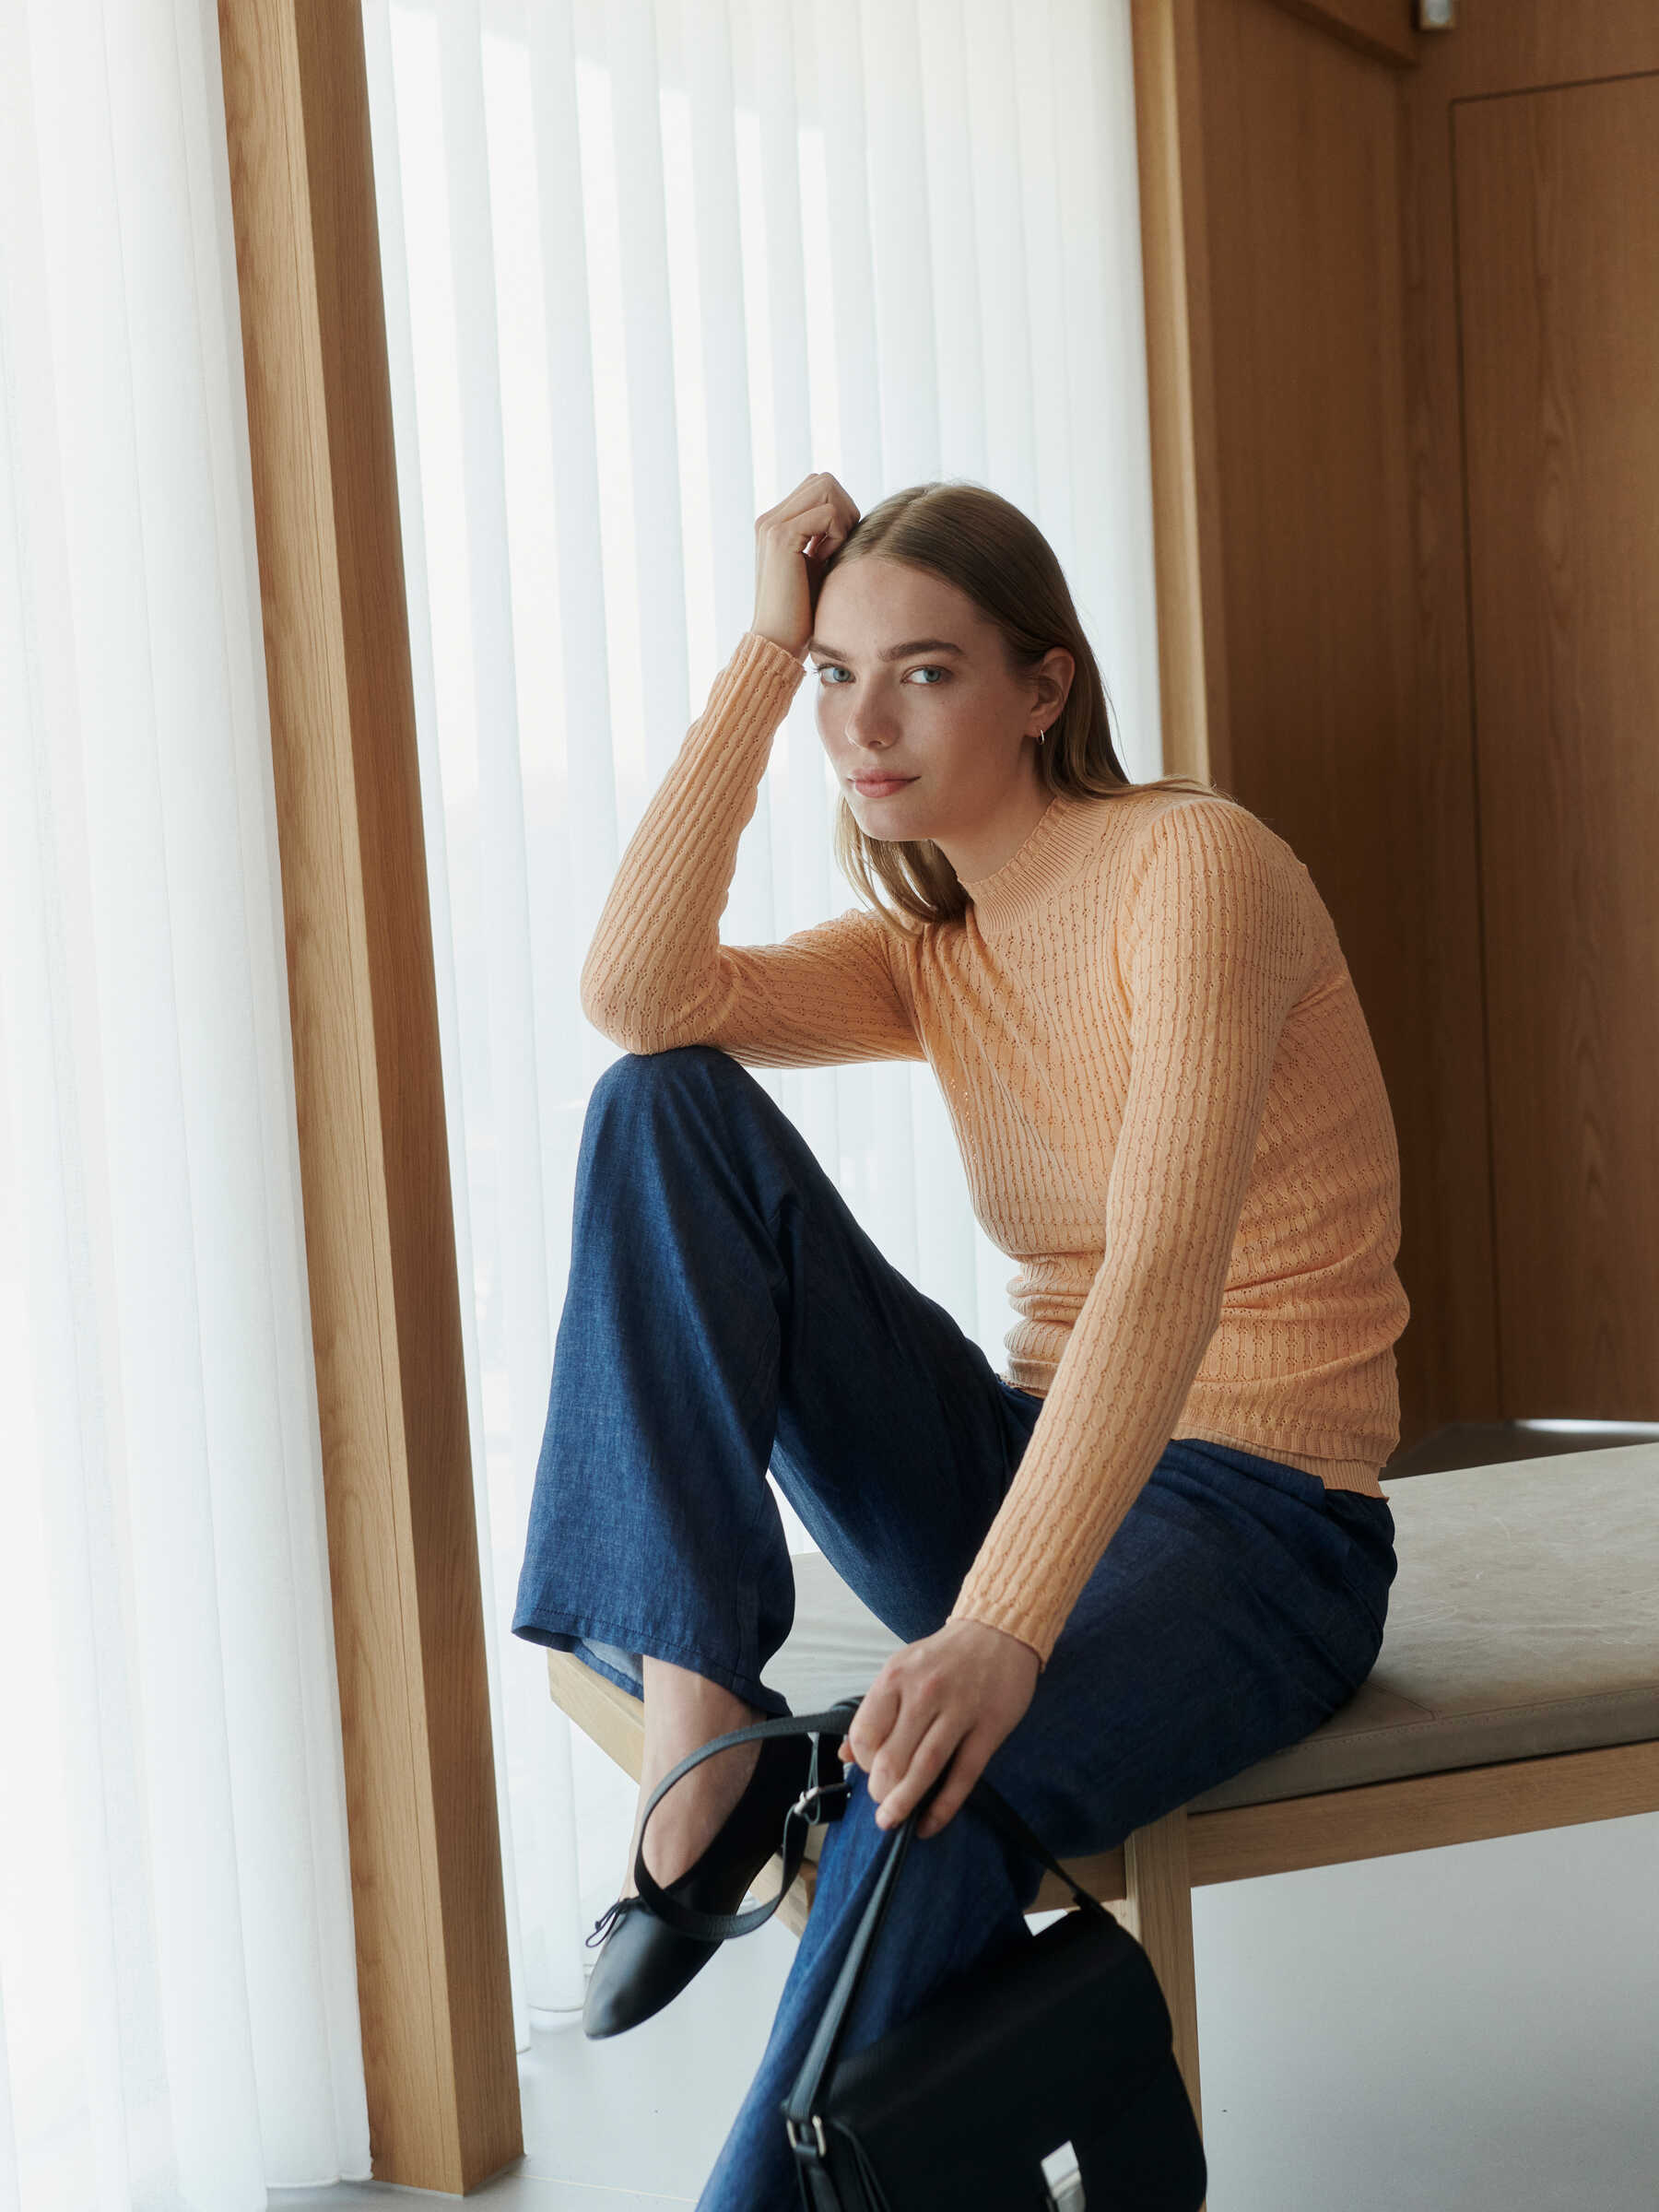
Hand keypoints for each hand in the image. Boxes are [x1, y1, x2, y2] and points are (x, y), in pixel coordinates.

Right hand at [751, 471, 860, 659]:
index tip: (835, 549)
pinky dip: (838, 536)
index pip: (819, 488)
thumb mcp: (818, 567)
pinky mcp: (781, 536)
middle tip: (837, 549)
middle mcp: (770, 519)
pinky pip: (829, 513)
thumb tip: (853, 514)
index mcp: (775, 524)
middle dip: (844, 510)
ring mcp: (772, 525)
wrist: (778, 642)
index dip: (839, 511)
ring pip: (827, 487)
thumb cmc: (803, 615)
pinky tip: (824, 563)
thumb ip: (827, 537)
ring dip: (842, 520)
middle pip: (824, 480)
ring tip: (830, 555)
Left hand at [837, 1618, 1040, 1839]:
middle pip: (892, 1758)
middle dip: (881, 1790)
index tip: (868, 1771)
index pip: (865, 1734)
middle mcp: (924, 1693)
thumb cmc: (943, 1656)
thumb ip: (875, 1710)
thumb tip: (844, 1753)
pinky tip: (929, 1824)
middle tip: (882, 1803)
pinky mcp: (989, 1729)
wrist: (999, 1632)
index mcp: (895, 1677)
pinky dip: (943, 1807)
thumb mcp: (901, 1669)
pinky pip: (963, 1776)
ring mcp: (959, 1711)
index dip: (861, 1762)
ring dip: (904, 1803)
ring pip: (924, 1769)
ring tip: (893, 1821)